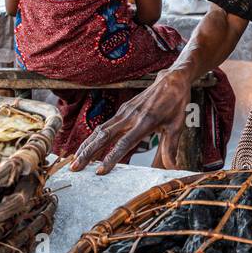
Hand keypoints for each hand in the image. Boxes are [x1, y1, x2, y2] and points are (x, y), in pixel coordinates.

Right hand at [71, 69, 192, 173]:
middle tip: (74, 168)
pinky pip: (104, 125)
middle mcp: (130, 116)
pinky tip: (86, 148)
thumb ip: (170, 148)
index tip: (100, 171)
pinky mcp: (122, 110)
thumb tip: (171, 169)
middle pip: (104, 136)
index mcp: (145, 122)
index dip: (111, 157)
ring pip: (99, 130)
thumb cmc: (175, 104)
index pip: (124, 143)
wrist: (172, 80)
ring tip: (74, 161)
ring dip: (86, 146)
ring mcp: (124, 112)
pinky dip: (93, 138)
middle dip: (88, 153)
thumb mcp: (177, 126)